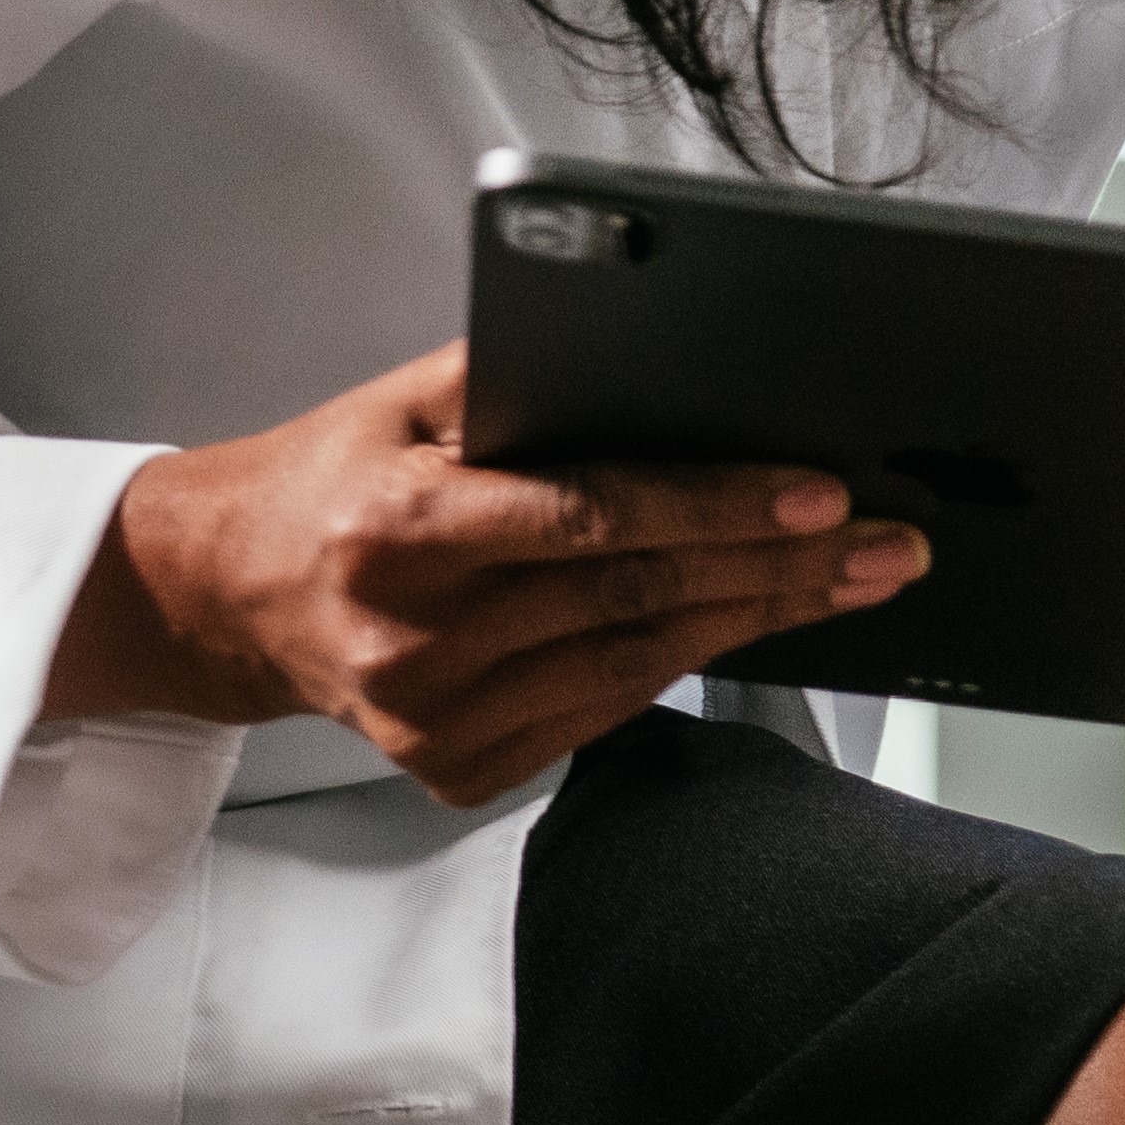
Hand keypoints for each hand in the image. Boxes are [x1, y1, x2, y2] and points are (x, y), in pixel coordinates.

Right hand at [40, 339, 927, 808]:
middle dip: (782, 567)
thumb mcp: (408, 396)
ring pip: (636, 664)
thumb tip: (665, 354)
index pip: (589, 520)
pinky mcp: (452, 771)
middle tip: (891, 542)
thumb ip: (523, 373)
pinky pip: (602, 714)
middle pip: (636, 597)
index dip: (715, 507)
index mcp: (399, 531)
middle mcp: (411, 639)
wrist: (232, 594)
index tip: (821, 492)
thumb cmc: (342, 473)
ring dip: (761, 620)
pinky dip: (685, 666)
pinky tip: (756, 623)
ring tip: (859, 578)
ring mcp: (430, 721)